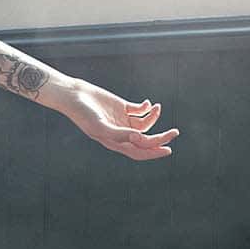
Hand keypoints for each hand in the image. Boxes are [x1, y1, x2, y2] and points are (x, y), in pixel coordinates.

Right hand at [55, 78, 177, 161]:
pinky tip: (148, 103)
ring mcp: (122, 120)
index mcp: (115, 142)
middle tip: (175, 133)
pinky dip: (147, 108)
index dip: (153, 152)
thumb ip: (119, 134)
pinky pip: (140, 111)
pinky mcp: (123, 107)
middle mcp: (121, 133)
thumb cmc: (84, 113)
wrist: (75, 96)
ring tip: (157, 107)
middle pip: (145, 140)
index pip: (138, 151)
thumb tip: (140, 139)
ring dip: (154, 117)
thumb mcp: (100, 126)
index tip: (168, 149)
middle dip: (160, 137)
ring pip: (145, 124)